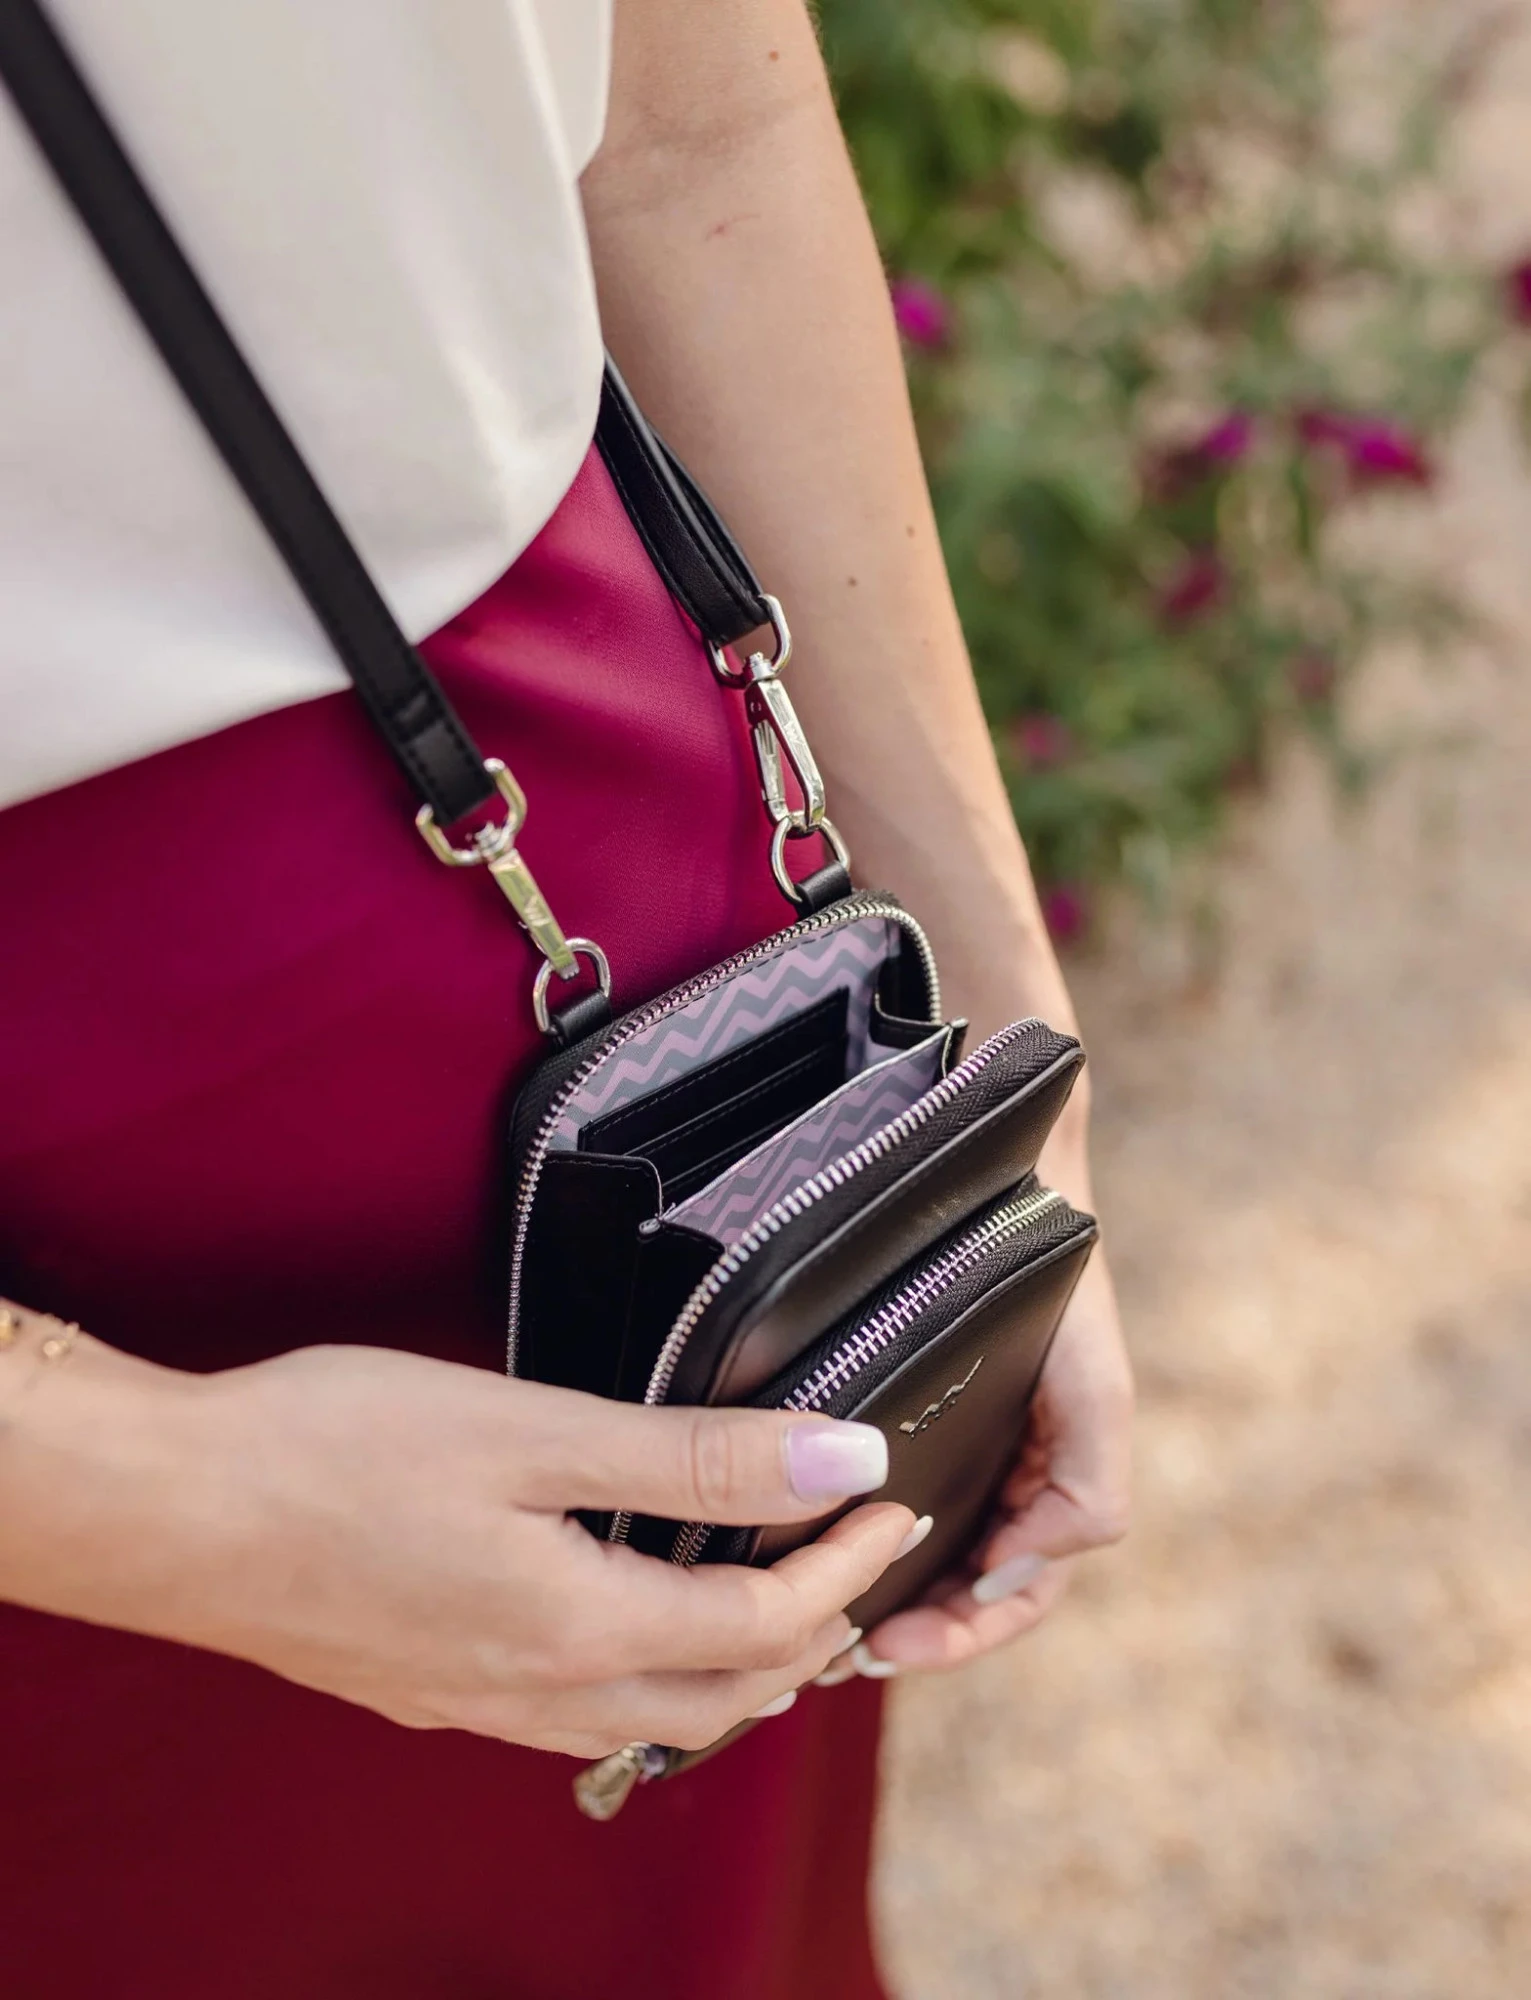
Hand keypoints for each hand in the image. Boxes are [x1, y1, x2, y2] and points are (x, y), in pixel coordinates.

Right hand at [0, 1327, 912, 1756]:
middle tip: (855, 1557)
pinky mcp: (433, 1692)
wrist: (170, 1513)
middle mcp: (540, 1692)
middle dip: (813, 1634)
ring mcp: (480, 1705)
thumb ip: (691, 1455)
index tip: (891, 1501)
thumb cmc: (335, 1450)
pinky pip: (581, 1714)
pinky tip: (635, 1620)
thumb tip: (837, 1458)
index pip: (766, 1623)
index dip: (847, 1565)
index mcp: (578, 1627)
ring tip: (772, 1592)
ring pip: (655, 1718)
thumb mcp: (532, 1430)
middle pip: (726, 1697)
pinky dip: (651, 1675)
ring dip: (736, 1668)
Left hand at [843, 1245, 1132, 1675]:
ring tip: (816, 1628)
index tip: (895, 1644)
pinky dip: (846, 1537)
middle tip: (845, 1655)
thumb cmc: (1061, 1287)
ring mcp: (945, 1447)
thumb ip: (1086, 1492)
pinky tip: (800, 1551)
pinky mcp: (892, 1415)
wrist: (1009, 1180)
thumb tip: (1012, 1570)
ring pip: (912, 1552)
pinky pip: (871, 1495)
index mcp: (1045, 1483)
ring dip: (872, 1599)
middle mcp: (994, 1475)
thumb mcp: (1097, 1391)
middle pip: (957, 1590)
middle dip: (910, 1633)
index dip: (962, 1635)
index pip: (1012, 1593)